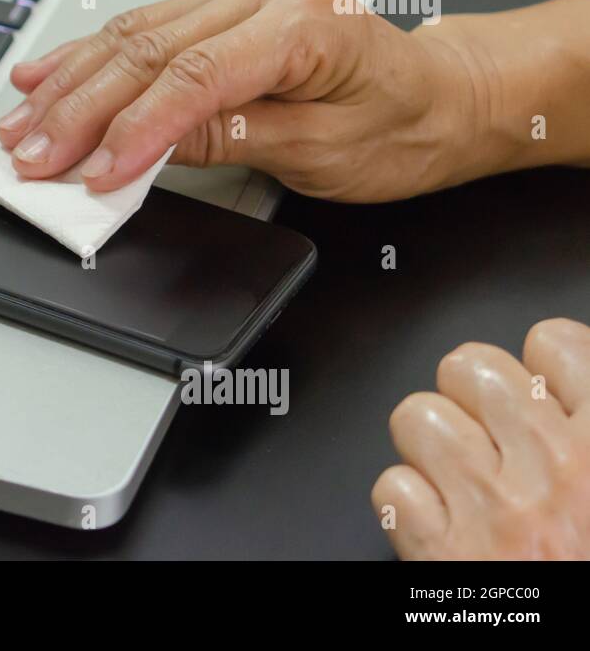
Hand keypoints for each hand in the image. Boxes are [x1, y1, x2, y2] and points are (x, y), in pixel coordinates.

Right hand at [0, 0, 488, 201]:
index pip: (194, 76)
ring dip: (67, 84)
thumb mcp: (322, 151)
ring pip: (131, 34)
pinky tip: (42, 73)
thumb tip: (142, 145)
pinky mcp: (222, 2)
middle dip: (78, 110)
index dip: (131, 129)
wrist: (442, 96)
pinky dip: (87, 57)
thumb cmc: (403, 125)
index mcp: (306, 20)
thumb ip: (229, 138)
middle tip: (28, 156)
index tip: (88, 174)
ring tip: (18, 124)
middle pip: (148, 50)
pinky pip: (142, 26)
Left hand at [371, 318, 589, 559]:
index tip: (538, 389)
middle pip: (471, 366)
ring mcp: (492, 510)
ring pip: (418, 415)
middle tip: (487, 435)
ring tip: (456, 477)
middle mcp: (553, 472)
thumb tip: (570, 391)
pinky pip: (391, 486)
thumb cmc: (586, 563)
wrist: (574, 644)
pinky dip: (404, 504)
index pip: (556, 342)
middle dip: (468, 395)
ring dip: (428, 445)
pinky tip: (436, 523)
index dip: (537, 363)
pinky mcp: (439, 551)